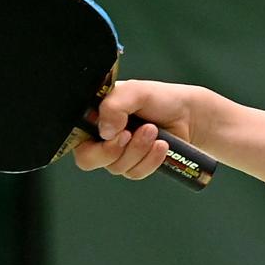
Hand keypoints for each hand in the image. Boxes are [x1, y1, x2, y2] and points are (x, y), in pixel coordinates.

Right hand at [72, 79, 208, 180]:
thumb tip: (105, 131)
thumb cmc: (162, 99)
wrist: (191, 116)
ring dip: (137, 150)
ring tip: (154, 132)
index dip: (89, 139)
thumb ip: (114, 105)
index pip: (73, 136)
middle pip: (88, 159)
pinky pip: (134, 173)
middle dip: (113, 149)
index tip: (113, 131)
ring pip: (115, 167)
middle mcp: (103, 136)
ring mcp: (119, 152)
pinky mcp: (135, 165)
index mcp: (96, 115)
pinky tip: (161, 146)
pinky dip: (149, 160)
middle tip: (132, 133)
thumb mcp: (136, 91)